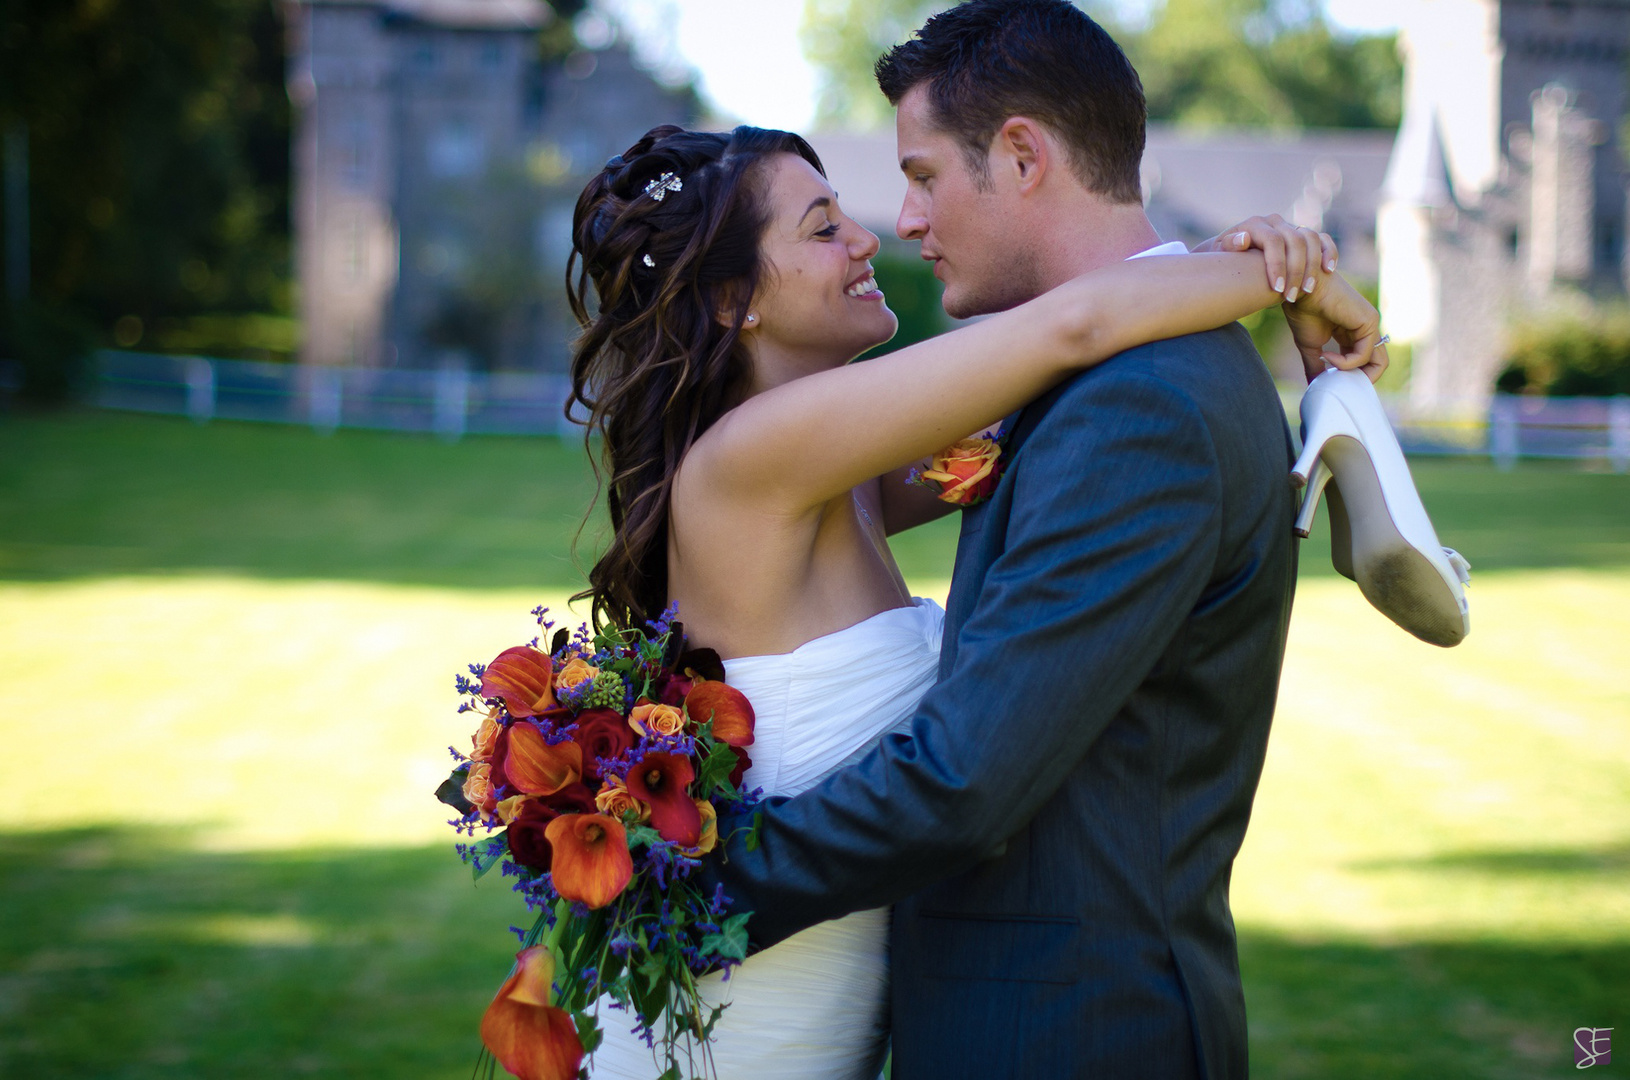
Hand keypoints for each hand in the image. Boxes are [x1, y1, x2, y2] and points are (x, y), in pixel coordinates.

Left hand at [1195, 215, 1336, 302]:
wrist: (1231, 256)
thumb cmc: (1223, 259)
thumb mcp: (1219, 255)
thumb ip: (1228, 246)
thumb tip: (1243, 239)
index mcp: (1255, 224)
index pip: (1273, 240)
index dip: (1277, 265)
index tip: (1276, 289)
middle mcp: (1275, 222)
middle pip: (1295, 241)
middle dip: (1295, 271)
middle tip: (1290, 297)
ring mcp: (1291, 227)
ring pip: (1311, 239)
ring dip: (1312, 265)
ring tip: (1306, 290)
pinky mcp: (1303, 235)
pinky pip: (1322, 239)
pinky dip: (1328, 252)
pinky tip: (1328, 270)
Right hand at [1284, 272, 1388, 383]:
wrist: (1298, 291)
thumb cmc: (1303, 312)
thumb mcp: (1310, 348)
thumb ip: (1316, 367)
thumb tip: (1316, 386)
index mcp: (1352, 334)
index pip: (1364, 362)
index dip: (1351, 376)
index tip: (1330, 381)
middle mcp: (1365, 329)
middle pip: (1378, 365)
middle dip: (1359, 381)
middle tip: (1337, 386)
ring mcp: (1370, 324)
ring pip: (1378, 363)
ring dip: (1351, 373)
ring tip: (1329, 371)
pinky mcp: (1369, 322)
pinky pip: (1364, 355)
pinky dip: (1346, 362)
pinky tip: (1327, 356)